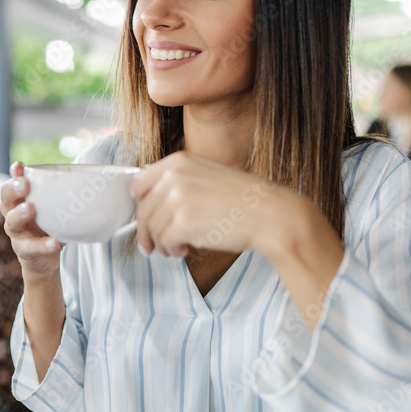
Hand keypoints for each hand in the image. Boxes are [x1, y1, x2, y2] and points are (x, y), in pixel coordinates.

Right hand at [0, 162, 62, 279]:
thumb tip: (91, 177)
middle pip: (6, 200)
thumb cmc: (48, 228)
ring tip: (30, 209)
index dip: (14, 175)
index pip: (12, 184)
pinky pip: (32, 247)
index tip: (19, 165)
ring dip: (20, 214)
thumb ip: (60, 196)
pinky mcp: (24, 251)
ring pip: (12, 222)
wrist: (44, 260)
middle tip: (24, 184)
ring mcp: (17, 234)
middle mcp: (12, 215)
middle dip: (13, 189)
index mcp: (19, 202)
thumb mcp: (52, 210)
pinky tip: (55, 242)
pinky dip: (44, 245)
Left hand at [131, 151, 290, 258]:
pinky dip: (173, 250)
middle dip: (147, 232)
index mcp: (178, 161)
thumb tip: (151, 203)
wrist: (271, 215)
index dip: (140, 205)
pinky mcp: (183, 221)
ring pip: (152, 229)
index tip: (144, 219)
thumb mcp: (206, 176)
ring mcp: (178, 197)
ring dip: (163, 243)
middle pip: (142, 210)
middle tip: (155, 245)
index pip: (139, 183)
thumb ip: (178, 183)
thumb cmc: (244, 201)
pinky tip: (187, 249)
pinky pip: (164, 242)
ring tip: (180, 246)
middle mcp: (174, 175)